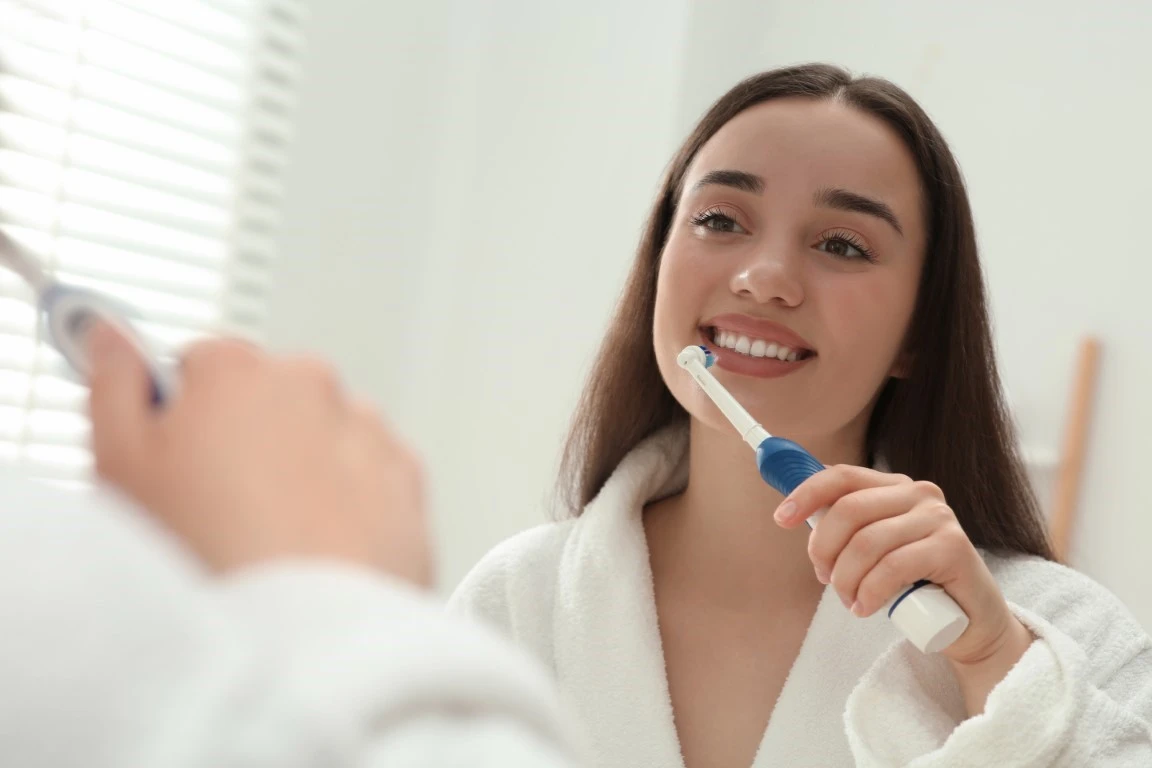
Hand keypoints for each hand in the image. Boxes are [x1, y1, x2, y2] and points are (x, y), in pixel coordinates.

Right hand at [86, 323, 432, 586]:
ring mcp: (368, 432)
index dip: (178, 414)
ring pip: (320, 435)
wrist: (310, 637)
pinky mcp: (408, 481)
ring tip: (269, 541)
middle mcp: (314, 387)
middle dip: (242, 440)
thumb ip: (114, 383)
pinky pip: (368, 476)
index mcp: (240, 370)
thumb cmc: (215, 557)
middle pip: (264, 398)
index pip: (198, 365)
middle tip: (216, 511)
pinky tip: (315, 549)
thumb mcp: (121, 466)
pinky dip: (349, 501)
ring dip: (299, 469)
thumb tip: (114, 337)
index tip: (171, 457)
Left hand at [774, 466, 1033, 712]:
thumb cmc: (913, 583)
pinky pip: (892, 567)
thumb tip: (799, 514)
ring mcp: (939, 518)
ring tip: (849, 601)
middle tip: (826, 579)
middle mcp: (919, 494)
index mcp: (894, 487)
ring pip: (866, 543)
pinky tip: (864, 608)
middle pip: (848, 510)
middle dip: (824, 549)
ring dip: (846, 579)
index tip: (781, 518)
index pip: (842, 476)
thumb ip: (847, 530)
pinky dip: (869, 592)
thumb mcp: (874, 550)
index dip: (806, 494)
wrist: (970, 621)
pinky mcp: (953, 548)